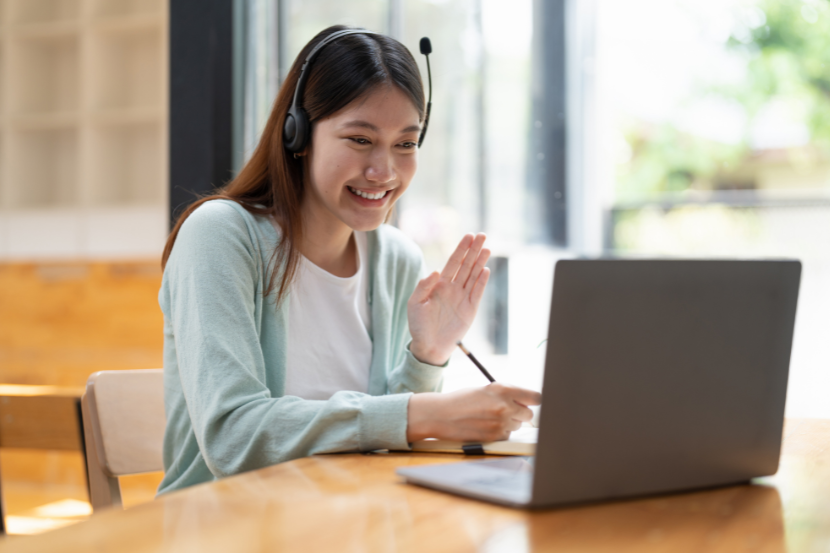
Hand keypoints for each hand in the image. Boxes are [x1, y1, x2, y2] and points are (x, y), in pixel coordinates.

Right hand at [406, 384, 542, 441]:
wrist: (442, 414)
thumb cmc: (462, 400)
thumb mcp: (485, 389)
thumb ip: (506, 393)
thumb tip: (526, 400)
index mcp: (503, 389)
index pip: (535, 397)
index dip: (534, 400)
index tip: (532, 402)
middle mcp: (505, 405)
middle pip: (529, 414)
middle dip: (520, 413)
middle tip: (507, 411)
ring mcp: (501, 423)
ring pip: (517, 425)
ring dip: (509, 423)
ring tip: (490, 418)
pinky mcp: (495, 437)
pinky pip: (507, 436)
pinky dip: (500, 433)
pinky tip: (486, 427)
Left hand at [408, 233, 490, 365]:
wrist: (428, 346)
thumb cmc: (418, 325)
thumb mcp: (415, 303)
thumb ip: (423, 286)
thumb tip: (436, 270)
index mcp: (439, 284)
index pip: (453, 262)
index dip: (461, 249)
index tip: (468, 236)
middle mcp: (453, 288)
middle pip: (466, 265)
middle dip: (474, 250)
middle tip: (482, 235)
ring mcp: (463, 298)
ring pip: (474, 275)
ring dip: (480, 262)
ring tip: (487, 248)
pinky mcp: (470, 310)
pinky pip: (477, 293)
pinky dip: (481, 282)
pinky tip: (485, 269)